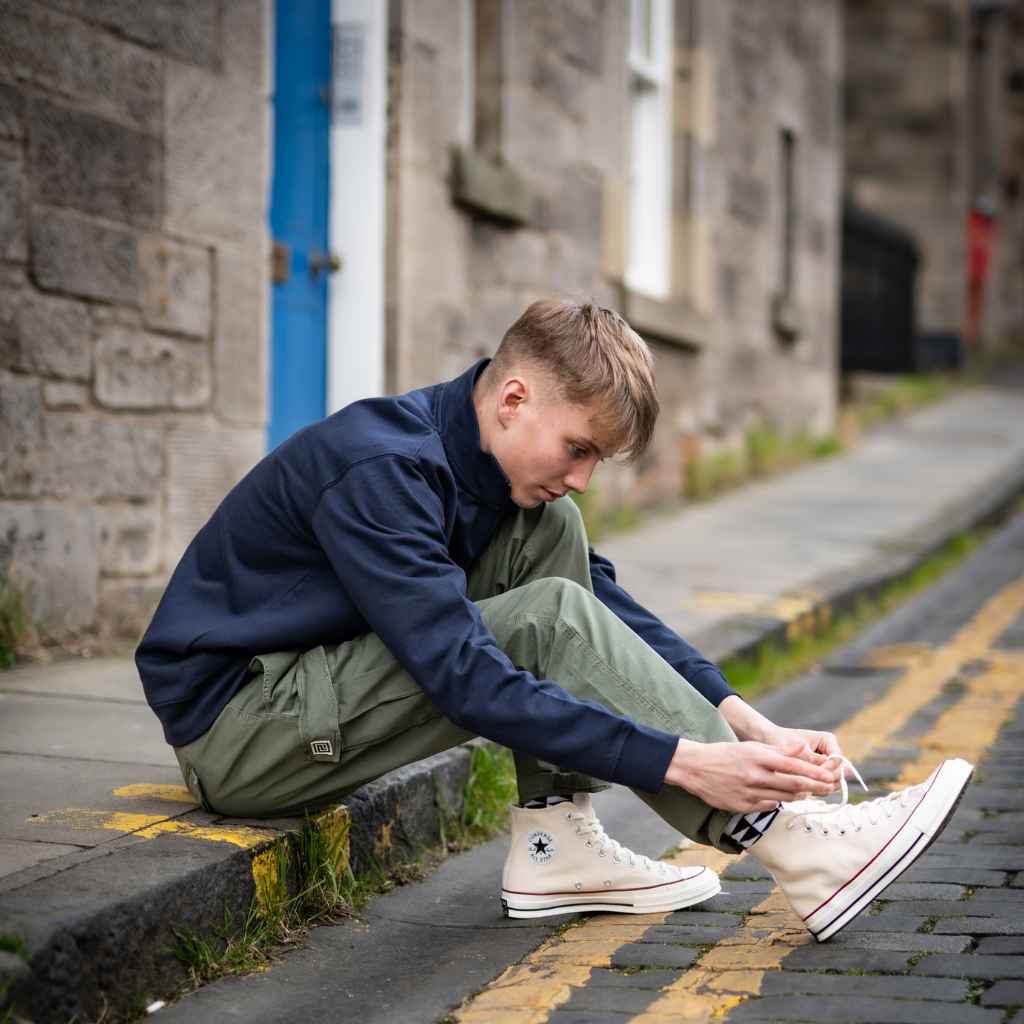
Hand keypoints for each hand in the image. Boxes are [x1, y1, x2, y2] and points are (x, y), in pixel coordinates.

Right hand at [664, 737, 839, 812]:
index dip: (814, 773)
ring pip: (784, 798)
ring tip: (810, 792)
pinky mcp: (743, 806)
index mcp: (758, 758)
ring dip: (800, 796)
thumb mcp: (751, 746)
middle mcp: (755, 776)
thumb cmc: (725, 754)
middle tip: (830, 787)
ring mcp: (749, 793)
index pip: (794, 767)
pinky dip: (779, 802)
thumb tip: (802, 747)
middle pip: (794, 785)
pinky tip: (784, 797)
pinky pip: (768, 806)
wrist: (695, 768)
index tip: (829, 775)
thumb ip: (778, 749)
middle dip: (815, 786)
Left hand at [758, 725, 846, 787]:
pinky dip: (816, 789)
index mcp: (828, 740)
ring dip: (822, 787)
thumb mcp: (795, 749)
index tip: (816, 776)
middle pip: (839, 772)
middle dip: (827, 781)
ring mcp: (826, 764)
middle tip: (811, 787)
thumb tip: (826, 766)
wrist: (768, 741)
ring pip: (833, 781)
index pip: (838, 760)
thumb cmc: (780, 740)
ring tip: (805, 790)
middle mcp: (830, 752)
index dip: (830, 770)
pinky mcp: (819, 774)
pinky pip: (824, 785)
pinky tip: (803, 791)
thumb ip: (811, 759)